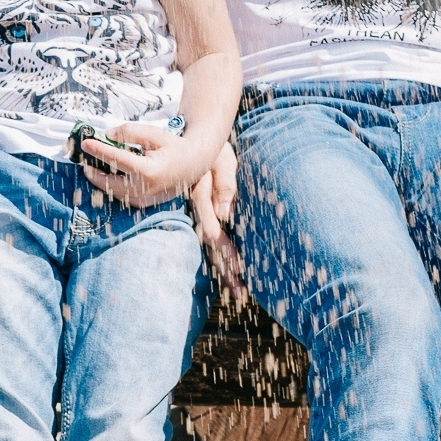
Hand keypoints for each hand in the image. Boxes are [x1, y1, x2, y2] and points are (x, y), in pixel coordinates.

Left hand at [77, 121, 208, 208]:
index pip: (116, 159)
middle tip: (84, 161)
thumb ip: (130, 132)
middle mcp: (145, 189)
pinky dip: (112, 188)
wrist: (194, 164)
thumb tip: (108, 134)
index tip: (85, 144)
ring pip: (114, 193)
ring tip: (92, 168)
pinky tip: (106, 178)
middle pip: (109, 182)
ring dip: (101, 181)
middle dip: (93, 172)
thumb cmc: (174, 147)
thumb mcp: (154, 134)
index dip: (98, 150)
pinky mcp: (145, 204)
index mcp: (148, 171)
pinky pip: (123, 197)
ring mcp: (145, 199)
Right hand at [190, 139, 247, 303]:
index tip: (239, 271)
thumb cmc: (214, 151)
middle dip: (226, 272)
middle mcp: (200, 214)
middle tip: (240, 296)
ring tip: (238, 292)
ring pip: (211, 249)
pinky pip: (213, 240)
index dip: (227, 254)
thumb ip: (225, 184)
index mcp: (203, 202)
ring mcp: (201, 217)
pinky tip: (230, 272)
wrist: (199, 144)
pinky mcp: (206, 217)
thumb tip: (226, 214)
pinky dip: (221, 258)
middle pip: (212, 249)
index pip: (215, 234)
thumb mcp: (222, 161)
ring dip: (224, 271)